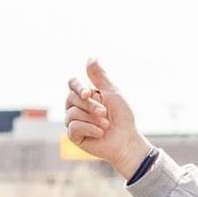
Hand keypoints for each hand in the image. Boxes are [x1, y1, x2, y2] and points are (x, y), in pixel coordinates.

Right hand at [64, 59, 153, 178]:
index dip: (77, 86)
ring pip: (72, 113)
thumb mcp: (112, 93)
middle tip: (104, 113)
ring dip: (92, 119)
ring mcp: (74, 121)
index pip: (72, 83)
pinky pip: (74, 127)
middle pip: (71, 98)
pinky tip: (100, 133)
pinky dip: (90, 129)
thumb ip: (99, 77)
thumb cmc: (122, 116)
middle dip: (90, 106)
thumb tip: (90, 57)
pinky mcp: (74, 135)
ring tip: (105, 125)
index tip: (88, 93)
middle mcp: (77, 106)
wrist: (126, 139)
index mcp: (85, 95)